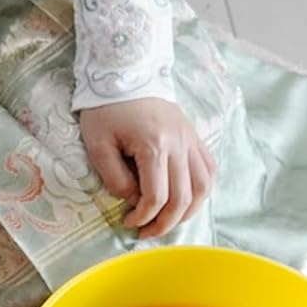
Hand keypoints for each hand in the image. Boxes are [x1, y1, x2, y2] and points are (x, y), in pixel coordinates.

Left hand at [80, 98, 215, 239]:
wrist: (128, 73)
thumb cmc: (107, 110)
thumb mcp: (98, 146)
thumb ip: (115, 179)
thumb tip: (133, 200)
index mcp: (154, 146)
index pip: (156, 197)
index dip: (142, 218)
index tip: (127, 223)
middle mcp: (179, 144)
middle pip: (183, 198)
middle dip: (164, 224)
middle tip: (145, 233)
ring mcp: (190, 140)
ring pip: (203, 187)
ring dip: (187, 211)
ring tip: (167, 221)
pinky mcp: (194, 137)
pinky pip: (208, 169)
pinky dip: (200, 190)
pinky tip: (184, 201)